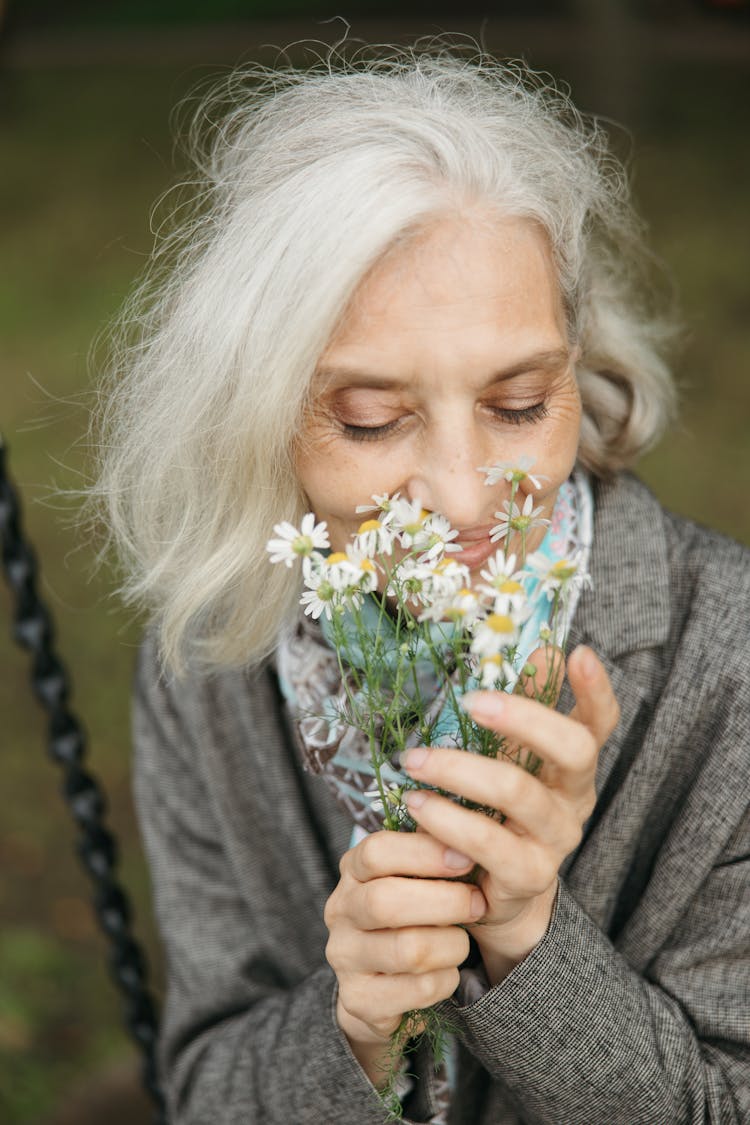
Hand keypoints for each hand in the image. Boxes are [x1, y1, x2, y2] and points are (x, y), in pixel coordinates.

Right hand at [323, 829, 484, 1083]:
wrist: (386, 985)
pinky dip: (445, 980)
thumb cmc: (415, 914)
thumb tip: (470, 819)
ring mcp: (344, 956)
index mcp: (353, 870)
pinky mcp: (358, 999)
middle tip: (477, 903)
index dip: (424, 853)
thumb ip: (434, 850)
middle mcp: (340, 909)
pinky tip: (447, 971)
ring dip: (451, 944)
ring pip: (409, 950)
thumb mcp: (418, 877)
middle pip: (387, 901)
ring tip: (462, 940)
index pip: (377, 851)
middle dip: (444, 902)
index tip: (466, 857)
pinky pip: (417, 990)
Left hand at [401, 644, 618, 983]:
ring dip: (460, 770)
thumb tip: (543, 649)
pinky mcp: (527, 876)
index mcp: (573, 766)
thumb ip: (525, 708)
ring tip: (414, 760)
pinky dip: (448, 821)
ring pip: (519, 794)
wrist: (495, 894)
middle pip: (573, 750)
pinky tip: (418, 804)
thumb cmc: (500, 812)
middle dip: (523, 718)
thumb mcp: (513, 757)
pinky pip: (489, 844)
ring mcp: (555, 841)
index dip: (596, 690)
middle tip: (470, 700)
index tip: (578, 652)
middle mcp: (575, 800)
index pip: (600, 723)